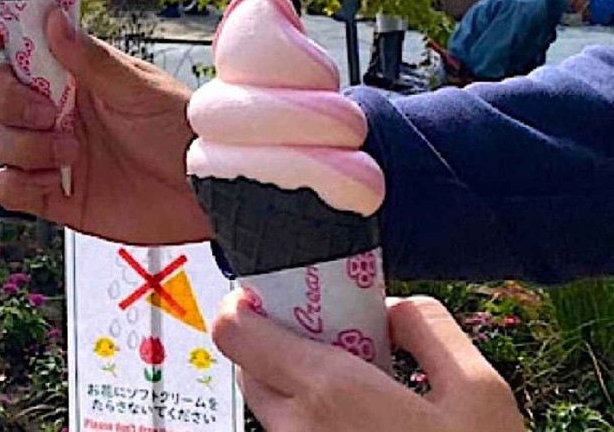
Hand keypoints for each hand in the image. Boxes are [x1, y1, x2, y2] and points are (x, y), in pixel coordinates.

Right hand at [0, 7, 211, 244]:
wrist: (205, 194)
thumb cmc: (184, 132)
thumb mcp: (138, 88)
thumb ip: (90, 58)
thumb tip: (52, 19)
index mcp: (71, 74)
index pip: (16, 45)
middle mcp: (53, 109)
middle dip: (9, 101)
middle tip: (49, 113)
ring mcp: (49, 151)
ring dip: (25, 147)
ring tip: (72, 153)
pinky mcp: (52, 195)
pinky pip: (4, 188)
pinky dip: (17, 184)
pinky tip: (53, 181)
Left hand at [214, 293, 523, 431]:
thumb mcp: (479, 390)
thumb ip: (427, 328)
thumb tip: (390, 308)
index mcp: (328, 392)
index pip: (234, 332)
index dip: (245, 305)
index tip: (275, 295)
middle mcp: (297, 429)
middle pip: (251, 367)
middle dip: (280, 343)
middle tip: (334, 338)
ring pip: (272, 408)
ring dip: (298, 387)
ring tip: (362, 389)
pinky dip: (313, 420)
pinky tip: (366, 424)